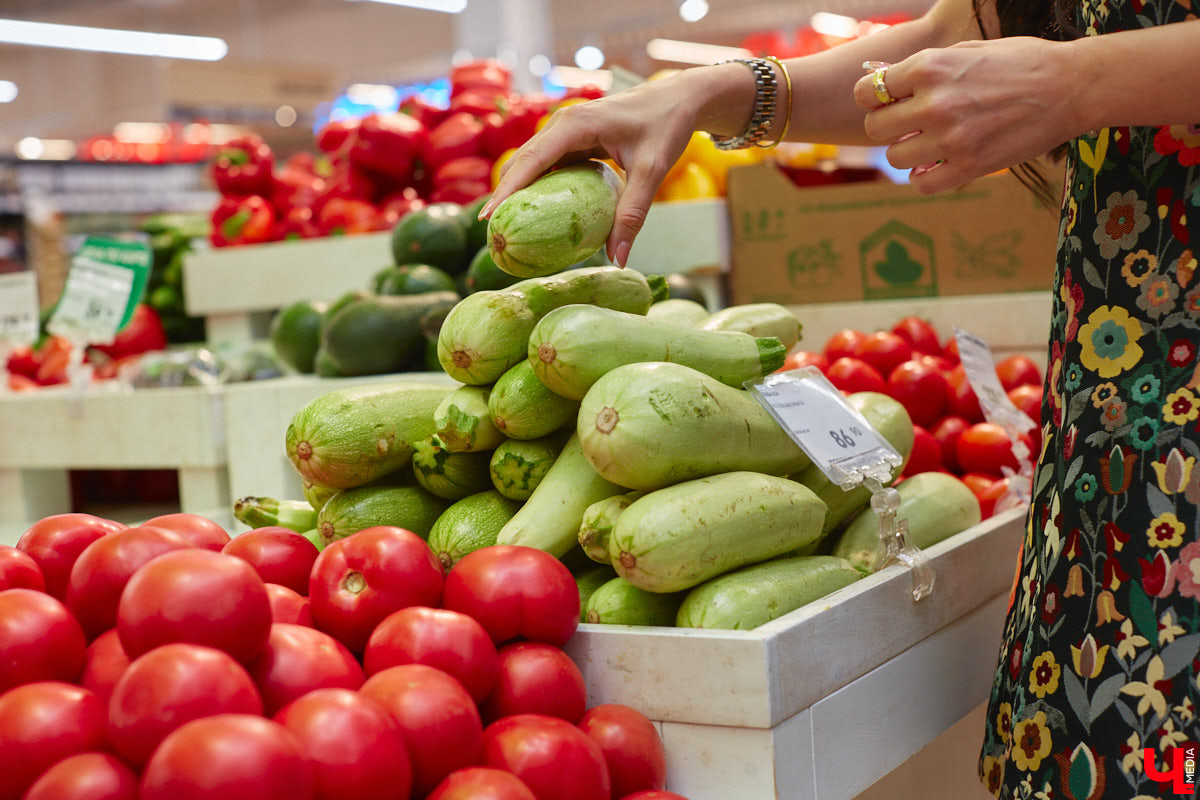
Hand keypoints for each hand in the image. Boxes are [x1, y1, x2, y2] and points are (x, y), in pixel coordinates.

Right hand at [481, 76, 702, 266]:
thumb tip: (618, 259)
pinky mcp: (574, 138)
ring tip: (506, 226)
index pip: (531, 160)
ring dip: (518, 191)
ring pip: (532, 163)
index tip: (489, 218)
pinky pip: (549, 164)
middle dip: (504, 195)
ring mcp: (567, 129)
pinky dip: (539, 187)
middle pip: (523, 161)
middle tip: (492, 232)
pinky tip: (536, 213)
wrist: (679, 98)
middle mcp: (563, 122)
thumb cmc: (666, 127)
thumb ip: (633, 214)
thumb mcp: (652, 171)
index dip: (507, 190)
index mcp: (575, 123)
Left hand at [853, 36, 1083, 192]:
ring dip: (906, 152)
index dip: (872, 99)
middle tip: (907, 124)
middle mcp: (934, 103)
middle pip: (875, 129)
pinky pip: (922, 184)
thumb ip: (923, 68)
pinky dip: (924, 177)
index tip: (886, 101)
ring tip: (927, 143)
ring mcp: (951, 139)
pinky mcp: (970, 167)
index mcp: (928, 67)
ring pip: (895, 158)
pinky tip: (936, 166)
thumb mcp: (966, 50)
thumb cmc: (1018, 62)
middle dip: (887, 126)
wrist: (1070, 86)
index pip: (866, 93)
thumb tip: (881, 80)